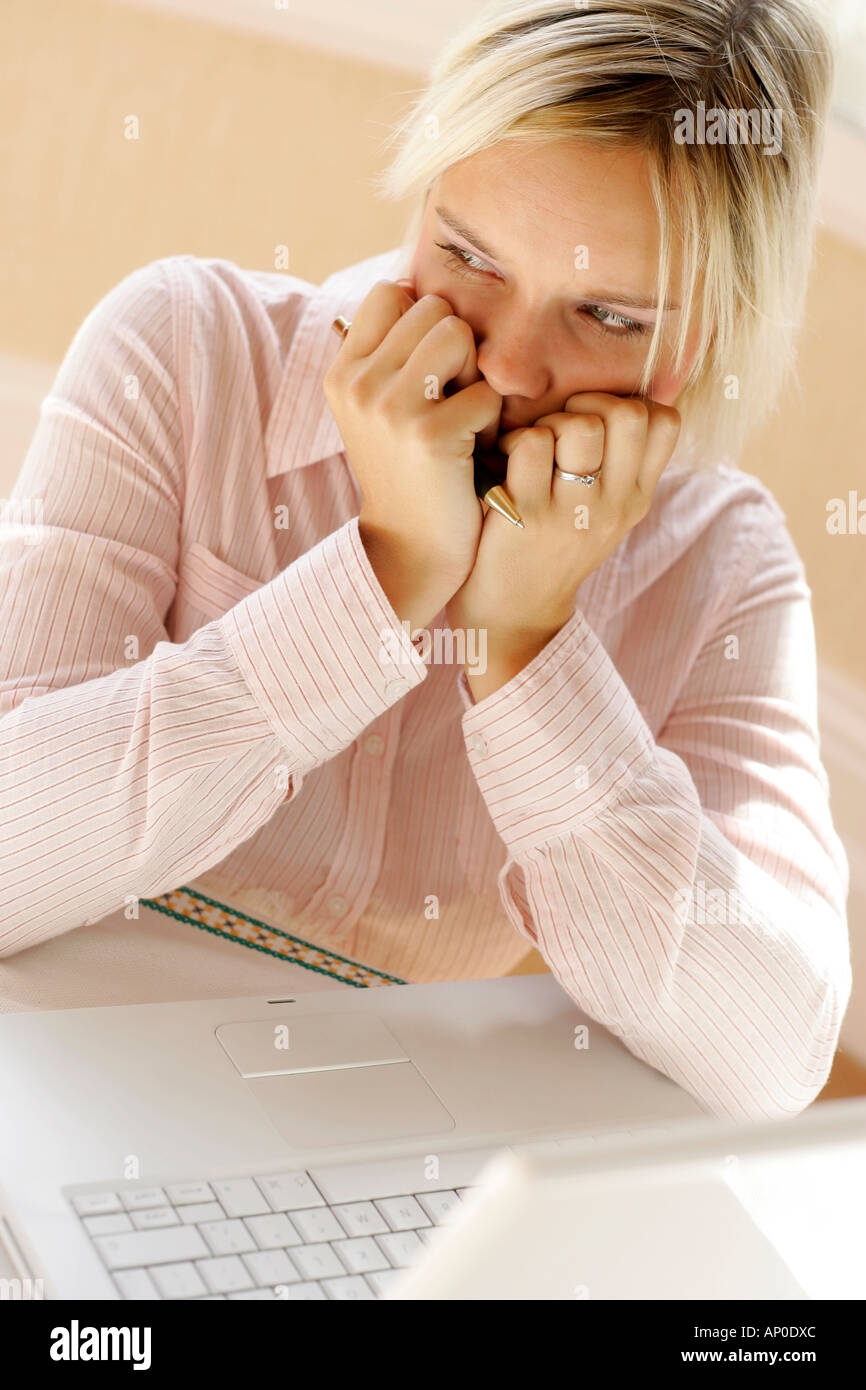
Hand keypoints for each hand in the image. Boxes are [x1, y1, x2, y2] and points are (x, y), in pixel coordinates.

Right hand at [322, 279, 500, 628]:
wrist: (409, 551)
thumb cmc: (409, 474)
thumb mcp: (379, 410)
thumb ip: (392, 354)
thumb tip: (420, 285)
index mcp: (343, 372)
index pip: (392, 292)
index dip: (425, 320)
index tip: (431, 369)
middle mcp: (358, 383)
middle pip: (434, 309)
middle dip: (456, 350)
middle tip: (450, 403)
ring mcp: (390, 407)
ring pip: (459, 335)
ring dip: (474, 377)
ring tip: (462, 420)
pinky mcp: (430, 434)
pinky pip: (486, 391)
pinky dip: (490, 424)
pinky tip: (472, 455)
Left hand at [445, 392, 680, 664]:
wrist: (512, 615)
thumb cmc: (552, 548)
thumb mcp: (603, 514)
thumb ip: (617, 465)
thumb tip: (620, 397)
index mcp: (635, 498)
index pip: (665, 422)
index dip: (629, 402)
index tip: (597, 419)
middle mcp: (614, 506)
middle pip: (628, 414)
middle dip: (588, 403)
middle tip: (560, 426)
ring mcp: (573, 513)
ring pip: (580, 425)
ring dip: (547, 422)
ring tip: (530, 445)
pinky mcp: (528, 516)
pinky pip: (529, 445)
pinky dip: (510, 441)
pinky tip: (502, 463)